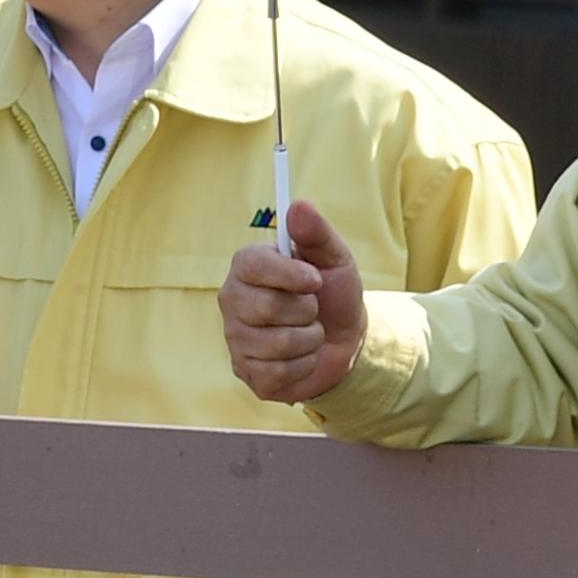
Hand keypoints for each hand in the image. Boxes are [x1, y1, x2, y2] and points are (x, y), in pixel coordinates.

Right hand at [220, 199, 366, 406]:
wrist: (345, 342)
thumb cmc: (333, 295)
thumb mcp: (335, 259)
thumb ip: (316, 233)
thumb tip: (298, 205)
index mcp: (247, 266)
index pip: (252, 265)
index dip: (288, 274)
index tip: (316, 279)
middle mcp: (232, 300)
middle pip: (266, 308)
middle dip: (307, 311)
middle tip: (312, 308)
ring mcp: (235, 338)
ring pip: (278, 343)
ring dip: (309, 339)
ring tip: (309, 333)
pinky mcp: (246, 371)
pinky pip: (278, 372)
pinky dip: (303, 365)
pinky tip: (301, 357)